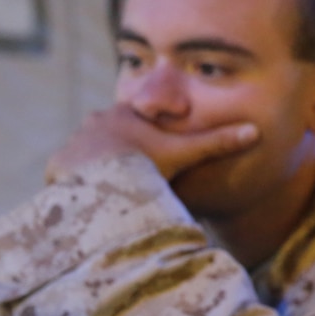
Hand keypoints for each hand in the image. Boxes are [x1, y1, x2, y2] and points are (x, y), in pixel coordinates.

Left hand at [46, 106, 258, 183]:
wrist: (101, 180)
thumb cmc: (145, 163)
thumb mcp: (186, 153)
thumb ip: (217, 143)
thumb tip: (255, 131)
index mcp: (126, 115)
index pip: (137, 120)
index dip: (148, 138)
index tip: (154, 156)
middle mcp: (96, 122)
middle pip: (111, 135)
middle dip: (122, 153)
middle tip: (136, 176)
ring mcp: (75, 142)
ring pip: (90, 155)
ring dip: (100, 170)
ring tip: (115, 192)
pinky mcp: (59, 164)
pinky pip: (70, 174)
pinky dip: (81, 185)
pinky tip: (93, 200)